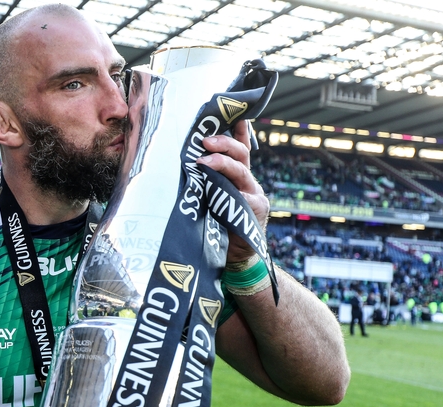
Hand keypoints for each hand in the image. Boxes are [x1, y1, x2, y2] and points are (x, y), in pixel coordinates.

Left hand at [197, 120, 268, 262]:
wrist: (235, 257)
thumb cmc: (219, 226)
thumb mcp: (211, 198)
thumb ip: (207, 182)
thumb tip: (187, 163)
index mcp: (238, 178)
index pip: (241, 148)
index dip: (240, 130)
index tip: (236, 113)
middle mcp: (249, 183)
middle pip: (241, 155)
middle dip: (223, 144)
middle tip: (205, 141)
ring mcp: (254, 196)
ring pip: (241, 172)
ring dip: (222, 164)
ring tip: (204, 161)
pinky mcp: (254, 211)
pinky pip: (242, 196)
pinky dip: (230, 190)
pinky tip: (218, 186)